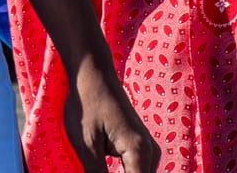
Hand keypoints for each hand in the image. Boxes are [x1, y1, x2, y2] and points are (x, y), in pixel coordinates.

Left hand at [63, 53, 159, 172]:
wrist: (93, 73)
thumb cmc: (87, 104)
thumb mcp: (86, 145)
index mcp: (138, 153)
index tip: (96, 171)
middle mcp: (150, 152)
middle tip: (94, 168)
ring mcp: (148, 149)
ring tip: (95, 166)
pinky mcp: (140, 147)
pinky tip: (101, 170)